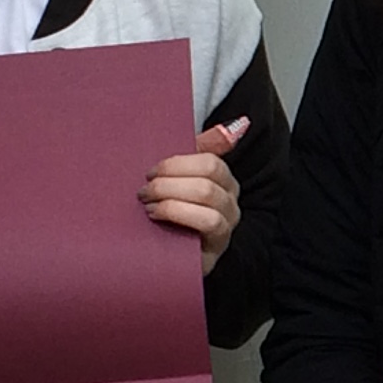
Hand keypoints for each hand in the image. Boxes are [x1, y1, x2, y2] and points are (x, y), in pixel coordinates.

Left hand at [142, 116, 249, 276]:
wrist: (166, 257)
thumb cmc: (171, 213)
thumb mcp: (182, 178)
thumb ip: (203, 148)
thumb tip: (238, 124)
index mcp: (223, 181)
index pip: (211, 161)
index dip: (177, 163)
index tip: (150, 172)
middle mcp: (230, 202)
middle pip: (208, 178)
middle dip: (169, 182)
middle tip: (144, 190)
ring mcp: (226, 225)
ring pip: (208, 198)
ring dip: (171, 197)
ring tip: (148, 204)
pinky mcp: (216, 247)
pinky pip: (209, 223)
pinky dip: (179, 214)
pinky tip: (156, 217)